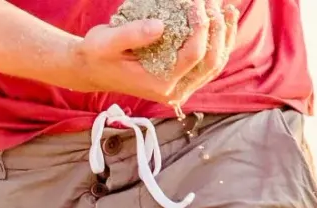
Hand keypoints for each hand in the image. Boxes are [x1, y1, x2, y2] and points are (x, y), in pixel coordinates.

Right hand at [65, 2, 239, 112]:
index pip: (193, 54)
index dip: (201, 25)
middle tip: (212, 2)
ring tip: (226, 8)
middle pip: (212, 60)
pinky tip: (221, 20)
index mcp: (158, 84)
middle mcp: (173, 90)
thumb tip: (160, 26)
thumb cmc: (96, 54)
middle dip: (216, 28)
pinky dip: (219, 41)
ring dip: (224, 34)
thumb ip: (131, 34)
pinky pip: (209, 63)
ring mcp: (180, 86)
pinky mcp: (182, 78)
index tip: (195, 2)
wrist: (91, 69)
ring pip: (216, 63)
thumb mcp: (106, 42)